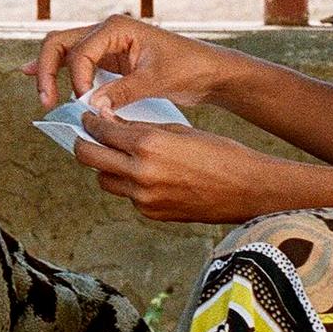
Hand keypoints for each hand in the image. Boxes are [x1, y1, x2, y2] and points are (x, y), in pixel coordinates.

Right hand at [29, 13, 241, 116]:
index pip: (80, 52)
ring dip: (49, 72)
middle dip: (48, 70)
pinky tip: (36, 78)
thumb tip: (91, 106)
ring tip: (44, 98)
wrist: (207, 71)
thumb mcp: (156, 80)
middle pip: (60, 44)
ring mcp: (106, 45)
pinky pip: (76, 64)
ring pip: (64, 53)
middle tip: (46, 101)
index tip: (85, 104)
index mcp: (117, 27)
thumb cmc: (187, 68)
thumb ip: (122, 92)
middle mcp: (106, 31)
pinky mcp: (109, 61)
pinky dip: (58, 71)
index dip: (77, 80)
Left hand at [72, 107, 305, 224]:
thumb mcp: (179, 130)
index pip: (100, 131)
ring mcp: (144, 198)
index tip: (87, 117)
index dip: (90, 122)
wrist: (248, 189)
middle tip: (86, 136)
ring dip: (106, 167)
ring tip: (120, 157)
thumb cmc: (220, 153)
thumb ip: (143, 129)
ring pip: (104, 180)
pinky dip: (130, 185)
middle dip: (84, 144)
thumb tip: (113, 124)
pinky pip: (128, 197)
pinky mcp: (151, 214)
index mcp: (148, 145)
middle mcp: (140, 173)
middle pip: (89, 158)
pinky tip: (147, 175)